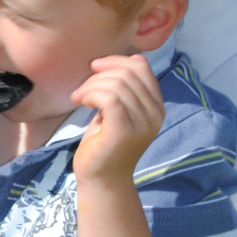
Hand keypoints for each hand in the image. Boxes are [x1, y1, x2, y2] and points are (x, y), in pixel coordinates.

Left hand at [71, 54, 164, 183]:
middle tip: (83, 88)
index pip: (142, 66)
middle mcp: (155, 115)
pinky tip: (80, 101)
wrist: (101, 178)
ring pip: (117, 84)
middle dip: (100, 74)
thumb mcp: (118, 109)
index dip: (116, 60)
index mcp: (156, 106)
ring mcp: (142, 124)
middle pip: (128, 73)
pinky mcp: (124, 132)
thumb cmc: (105, 141)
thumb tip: (124, 58)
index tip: (95, 67)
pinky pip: (109, 98)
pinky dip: (91, 94)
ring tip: (79, 97)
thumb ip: (125, 88)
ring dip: (91, 85)